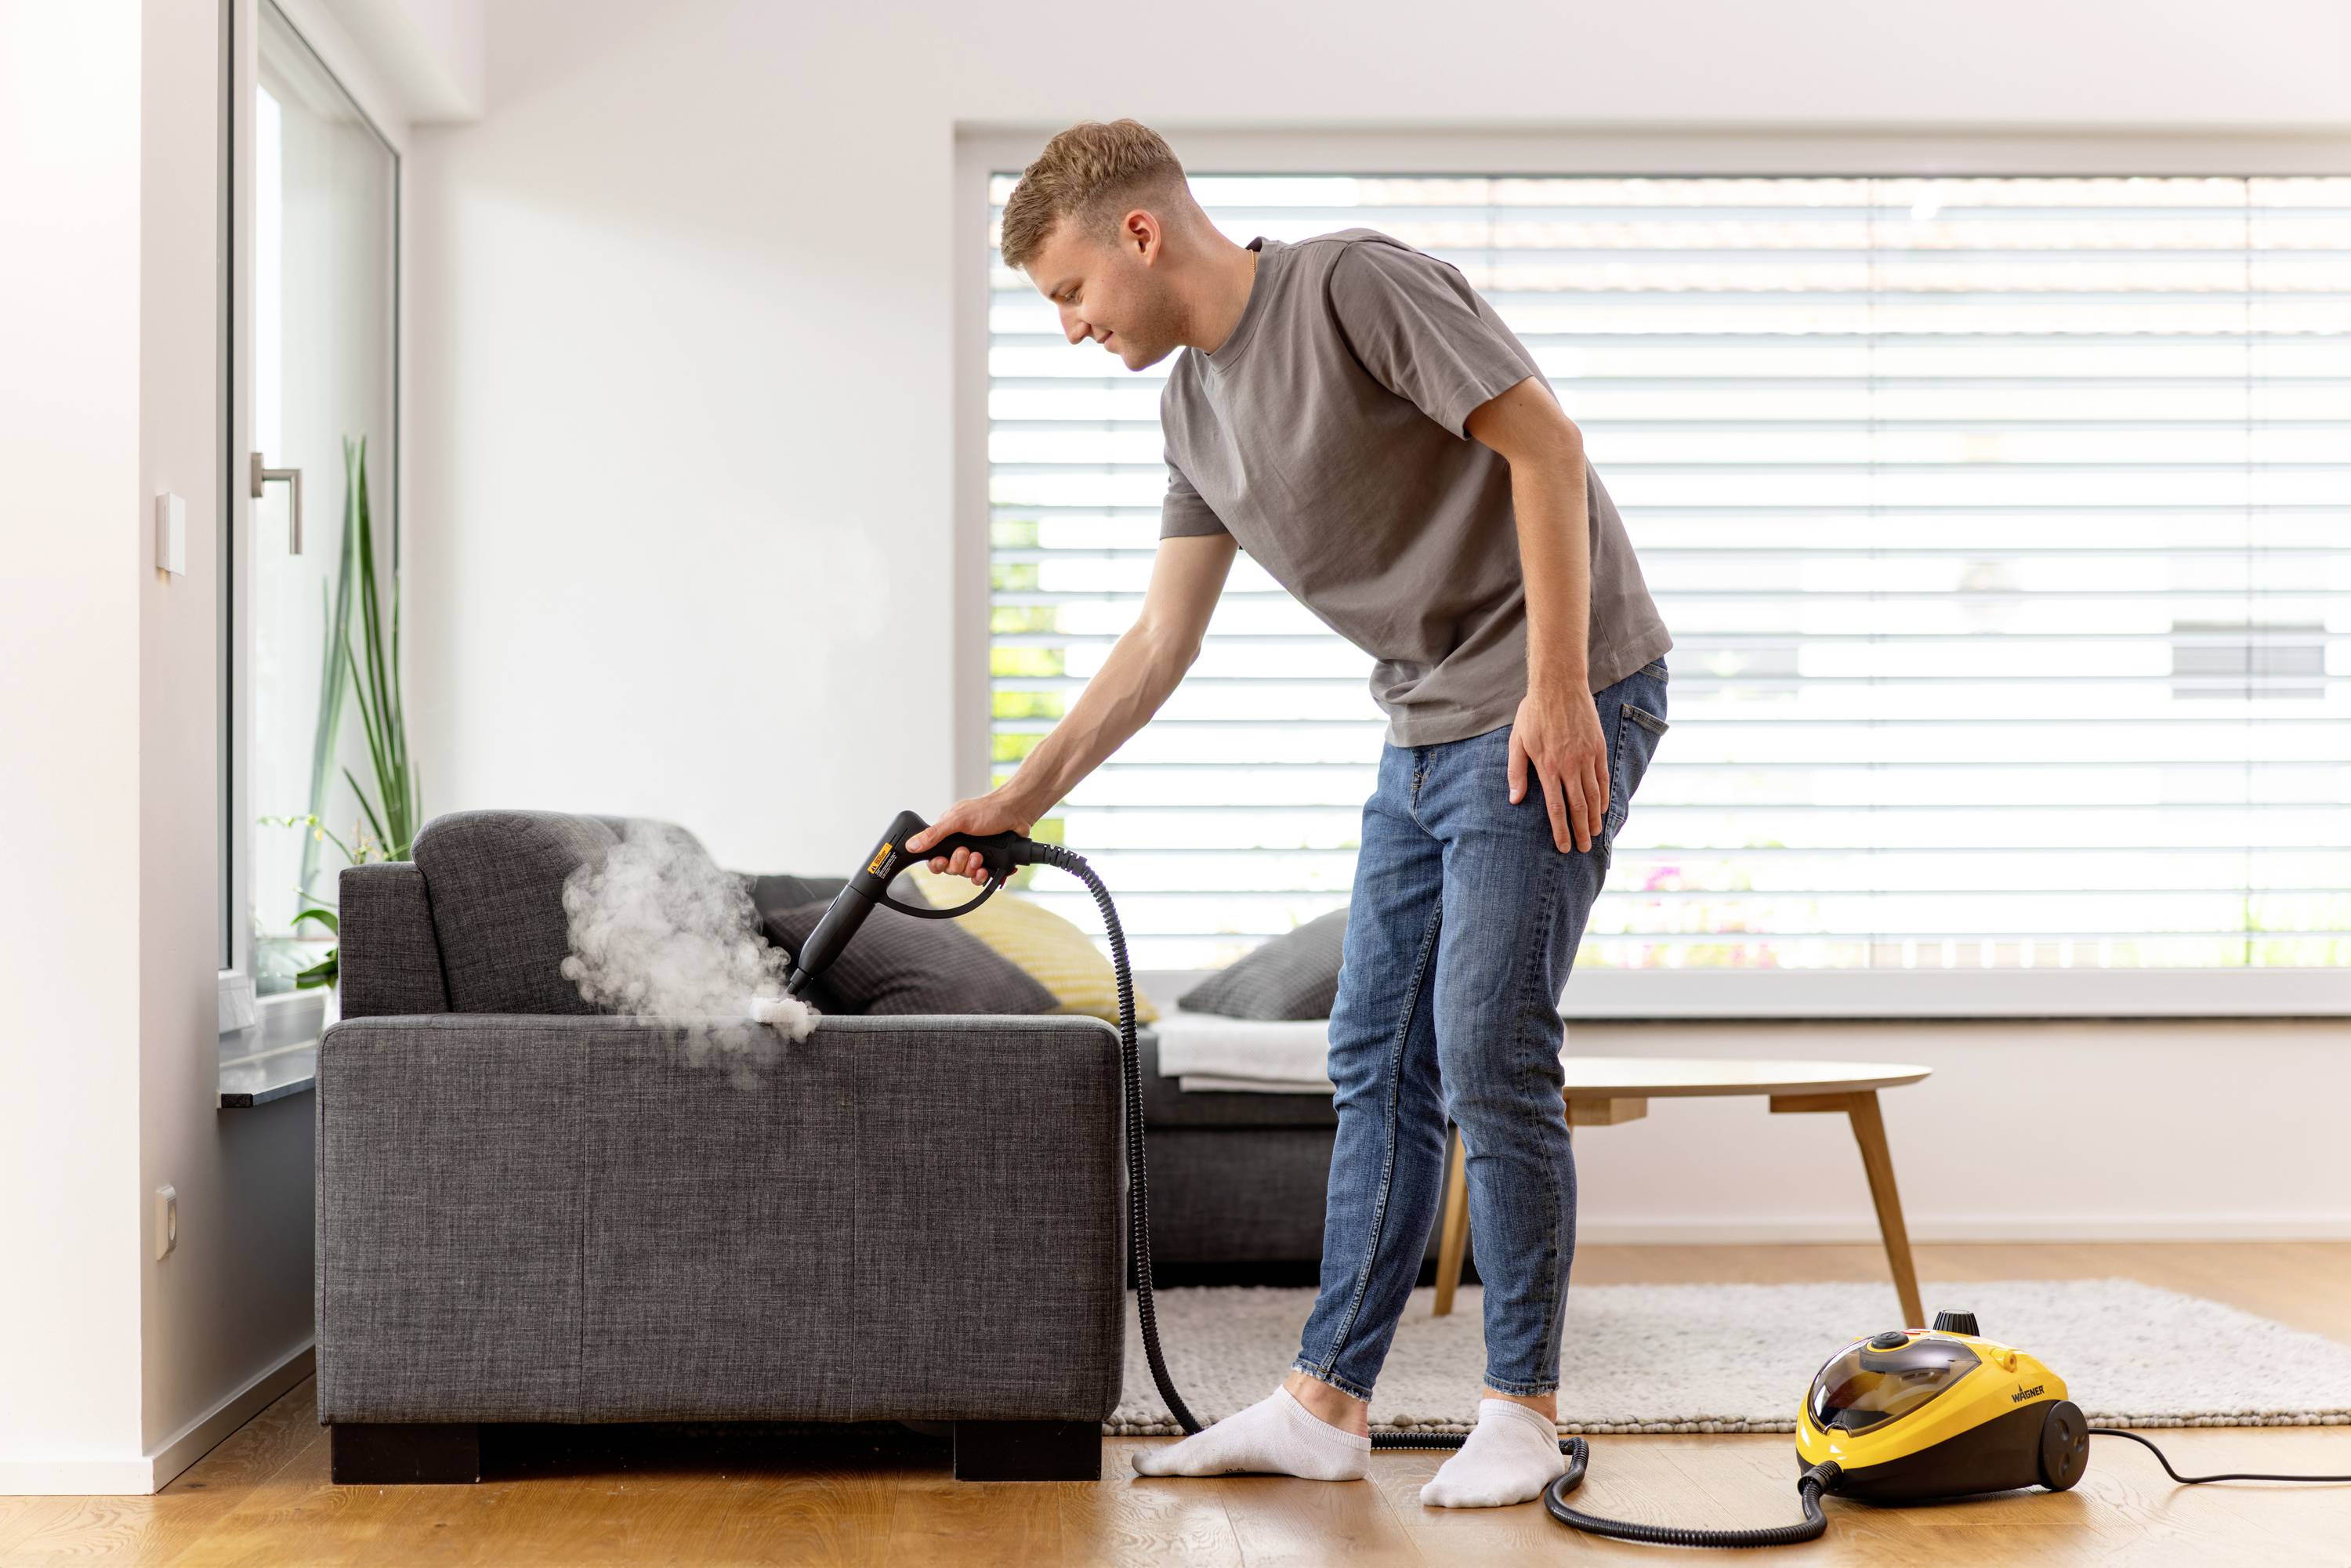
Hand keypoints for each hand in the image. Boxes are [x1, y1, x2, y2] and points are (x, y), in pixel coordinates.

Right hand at [903, 788, 1040, 885]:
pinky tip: (986, 870)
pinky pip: (981, 878)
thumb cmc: (989, 810)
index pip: (935, 857)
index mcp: (949, 835)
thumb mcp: (957, 820)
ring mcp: (976, 855)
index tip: (942, 861)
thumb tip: (911, 845)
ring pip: (966, 875)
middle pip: (950, 869)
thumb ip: (934, 834)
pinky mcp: (991, 862)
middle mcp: (961, 846)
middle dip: (958, 864)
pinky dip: (982, 876)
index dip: (937, 864)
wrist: (1018, 813)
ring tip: (979, 857)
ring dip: (971, 869)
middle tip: (966, 851)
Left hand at [1508, 685, 1607, 852]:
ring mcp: (1586, 757)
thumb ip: (1516, 772)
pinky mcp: (1598, 747)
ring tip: (1595, 834)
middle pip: (1578, 807)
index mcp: (1547, 768)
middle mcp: (1569, 766)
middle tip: (1583, 849)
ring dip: (1595, 818)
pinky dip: (1604, 796)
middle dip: (1581, 831)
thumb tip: (1515, 800)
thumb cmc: (1533, 713)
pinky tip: (1603, 808)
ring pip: (1593, 795)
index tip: (1564, 847)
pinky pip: (1603, 777)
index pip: (1556, 808)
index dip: (1561, 830)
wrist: (1559, 686)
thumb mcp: (1517, 741)